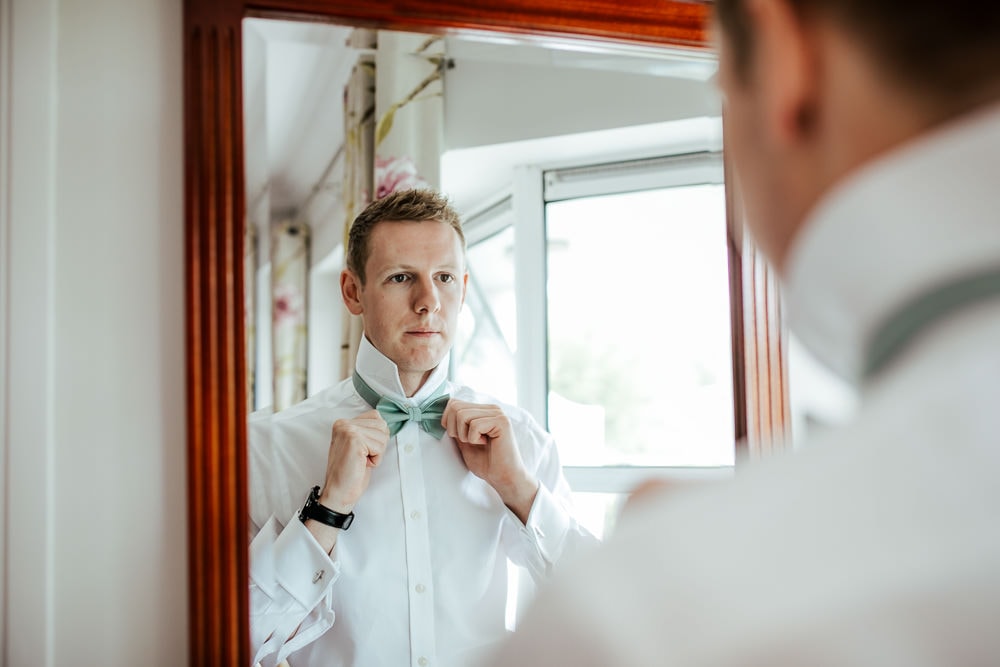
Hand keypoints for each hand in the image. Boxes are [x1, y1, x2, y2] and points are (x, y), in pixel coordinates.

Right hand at [320, 409, 389, 512]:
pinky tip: (362, 464)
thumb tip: (385, 423)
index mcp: (343, 423)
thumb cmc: (351, 472)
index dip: (376, 437)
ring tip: (361, 460)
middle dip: (378, 444)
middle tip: (362, 457)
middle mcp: (343, 424)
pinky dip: (376, 459)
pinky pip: (380, 447)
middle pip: (382, 425)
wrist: (340, 492)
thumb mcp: (360, 444)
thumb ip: (367, 430)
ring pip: (383, 436)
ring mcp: (348, 430)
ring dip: (377, 453)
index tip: (362, 450)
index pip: (376, 416)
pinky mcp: (354, 440)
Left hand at [442, 399, 537, 522]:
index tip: (459, 437)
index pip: (454, 403)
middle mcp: (491, 408)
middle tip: (468, 441)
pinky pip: (474, 425)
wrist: (503, 478)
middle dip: (454, 429)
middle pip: (455, 407)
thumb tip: (442, 416)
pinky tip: (485, 443)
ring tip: (478, 443)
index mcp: (483, 410)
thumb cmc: (486, 463)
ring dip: (464, 435)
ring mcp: (497, 413)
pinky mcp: (502, 422)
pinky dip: (474, 438)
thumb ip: (456, 426)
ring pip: (462, 415)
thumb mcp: (464, 441)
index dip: (448, 421)